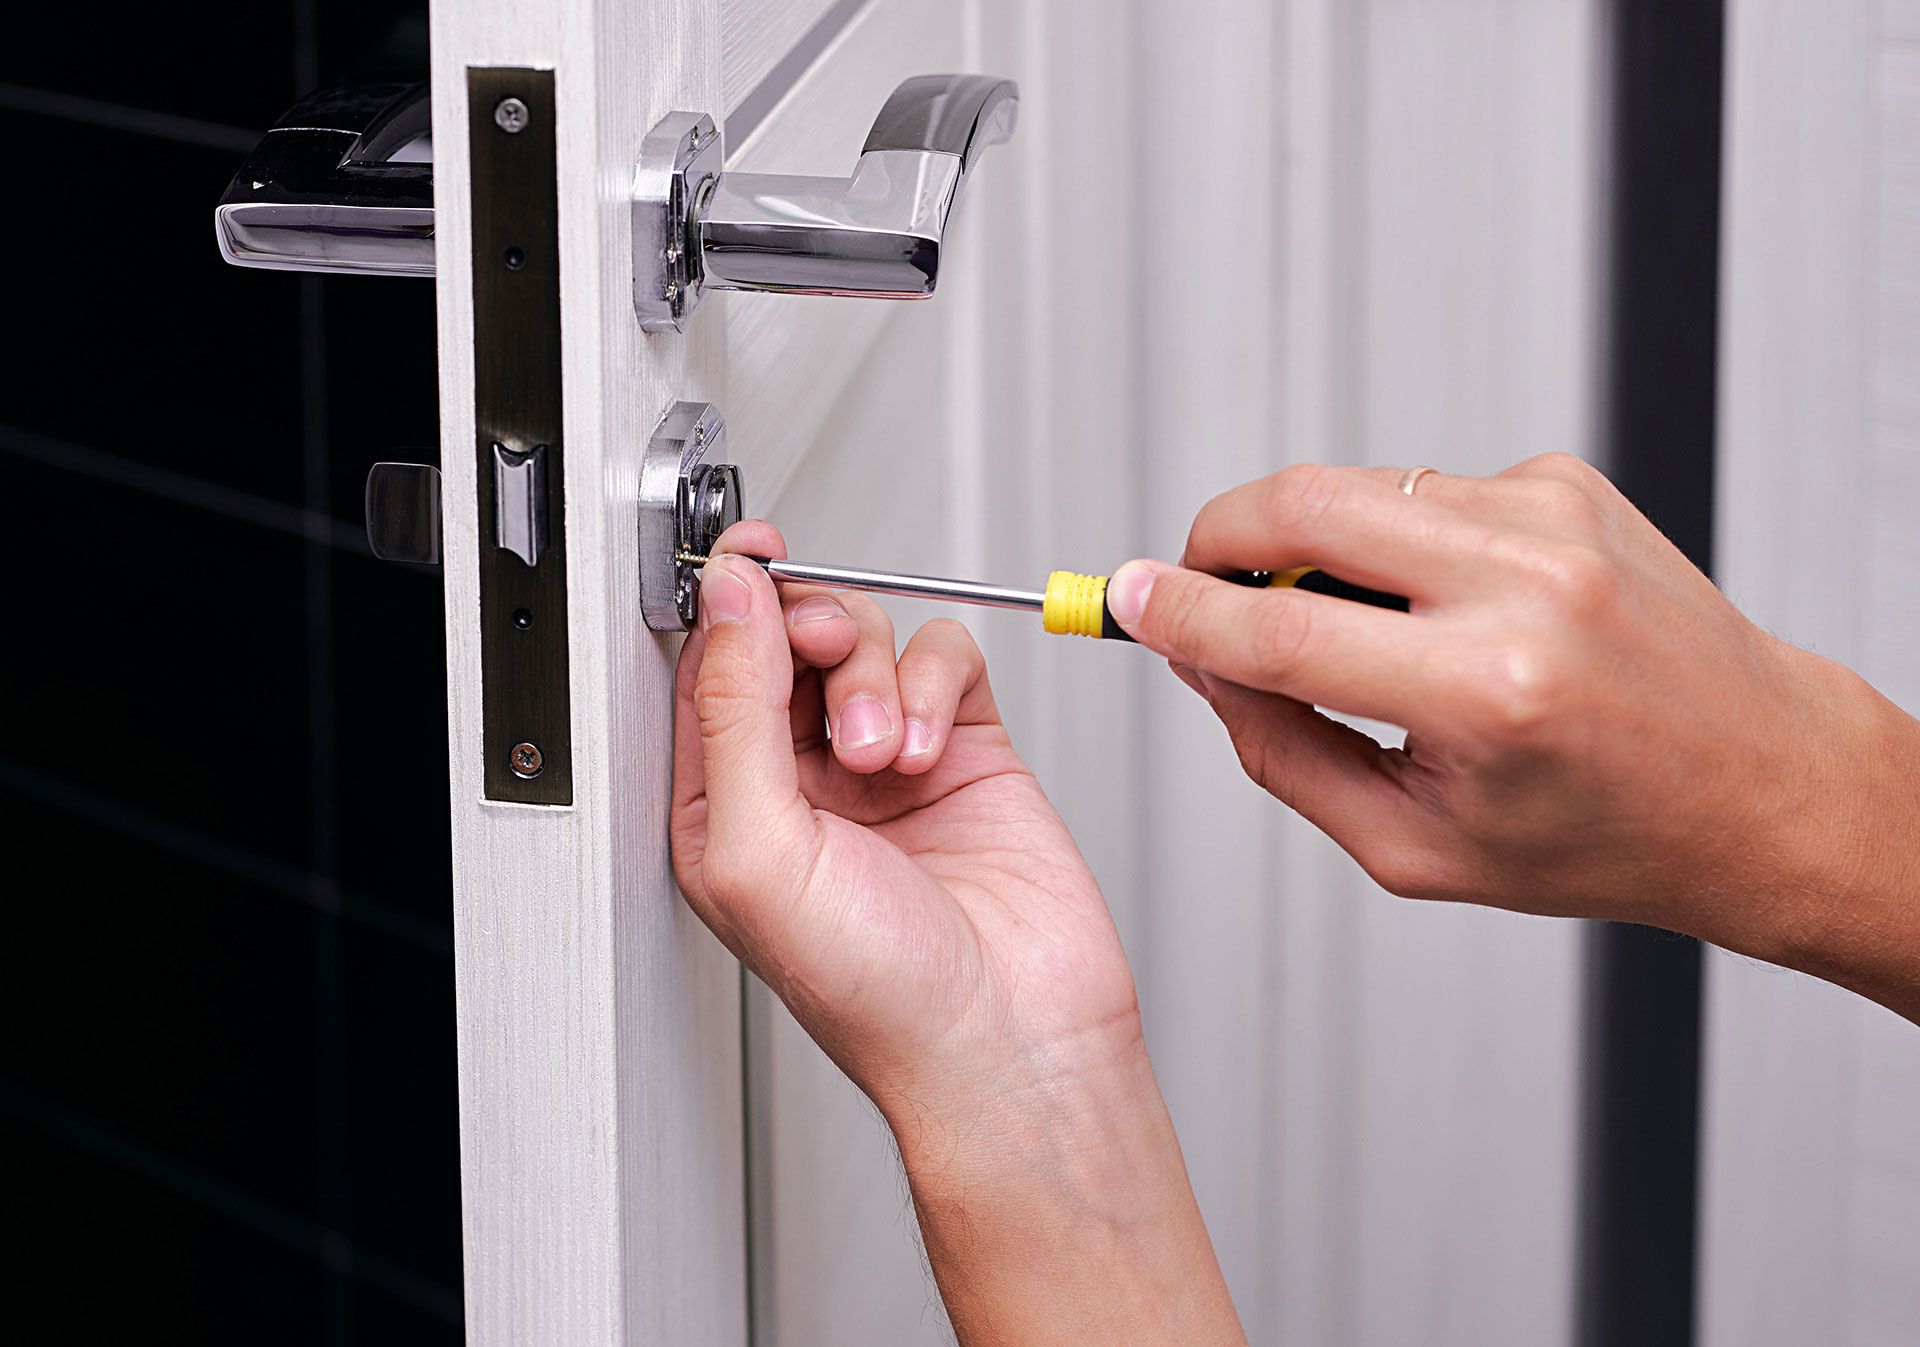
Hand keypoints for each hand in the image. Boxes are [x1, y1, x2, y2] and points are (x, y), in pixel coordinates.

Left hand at [671, 521, 1244, 1343]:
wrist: (1013, 1041)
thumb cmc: (880, 996)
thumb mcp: (760, 849)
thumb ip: (734, 709)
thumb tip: (726, 598)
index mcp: (723, 807)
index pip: (707, 672)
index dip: (723, 605)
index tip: (746, 555)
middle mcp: (799, 780)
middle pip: (787, 638)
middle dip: (811, 638)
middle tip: (828, 659)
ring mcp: (884, 761)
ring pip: (866, 638)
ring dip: (877, 676)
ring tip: (887, 752)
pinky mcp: (963, 750)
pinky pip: (943, 658)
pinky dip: (936, 685)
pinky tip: (930, 751)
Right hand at [1105, 455, 1919, 1018]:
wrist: (1760, 783)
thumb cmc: (1604, 833)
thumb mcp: (1415, 848)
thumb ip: (1287, 752)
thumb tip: (1203, 666)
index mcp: (1489, 692)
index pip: (1281, 628)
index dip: (1179, 612)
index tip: (1128, 599)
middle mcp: (1528, 583)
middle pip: (1304, 505)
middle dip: (1218, 537)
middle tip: (1196, 584)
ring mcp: (1552, 516)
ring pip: (1356, 486)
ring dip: (1309, 544)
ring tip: (1347, 625)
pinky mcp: (1565, 481)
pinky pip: (1422, 489)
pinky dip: (1394, 539)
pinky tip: (1437, 605)